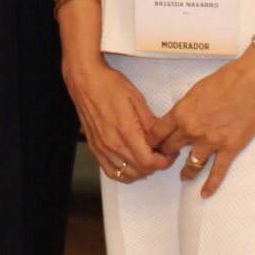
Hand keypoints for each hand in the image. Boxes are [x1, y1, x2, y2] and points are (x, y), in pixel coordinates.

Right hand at [63, 55, 167, 182]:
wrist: (85, 80)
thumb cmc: (110, 85)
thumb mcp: (137, 99)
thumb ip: (151, 123)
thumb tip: (163, 138)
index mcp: (126, 131)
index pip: (149, 162)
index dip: (164, 161)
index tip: (169, 153)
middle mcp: (113, 144)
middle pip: (141, 170)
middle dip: (156, 165)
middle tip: (162, 153)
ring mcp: (102, 148)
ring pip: (127, 174)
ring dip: (142, 171)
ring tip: (148, 158)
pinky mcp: (95, 148)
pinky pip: (111, 172)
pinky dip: (124, 174)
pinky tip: (131, 165)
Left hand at [147, 56, 254, 194]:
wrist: (251, 82)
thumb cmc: (226, 80)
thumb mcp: (196, 90)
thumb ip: (186, 107)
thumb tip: (181, 117)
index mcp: (181, 112)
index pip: (157, 133)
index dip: (152, 141)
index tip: (152, 145)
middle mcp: (192, 130)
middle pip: (171, 148)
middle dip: (166, 154)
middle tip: (166, 159)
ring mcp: (210, 141)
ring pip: (192, 164)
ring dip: (186, 172)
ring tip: (183, 177)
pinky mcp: (229, 148)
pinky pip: (217, 172)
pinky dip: (211, 185)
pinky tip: (205, 193)